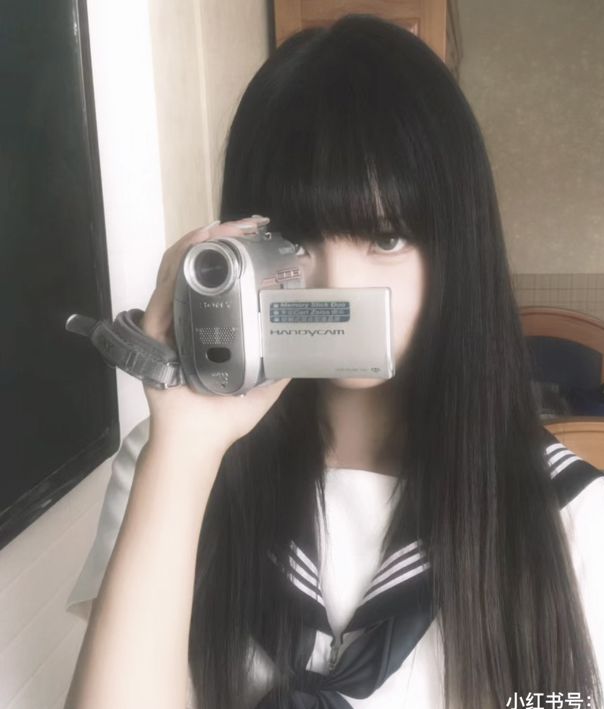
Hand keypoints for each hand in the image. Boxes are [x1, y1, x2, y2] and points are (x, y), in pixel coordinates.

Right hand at [141, 218, 290, 453]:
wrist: (199, 443)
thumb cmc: (226, 417)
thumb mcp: (263, 387)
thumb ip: (280, 367)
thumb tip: (303, 347)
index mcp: (209, 328)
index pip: (215, 280)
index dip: (231, 254)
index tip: (257, 236)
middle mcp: (186, 320)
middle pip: (194, 268)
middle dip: (217, 240)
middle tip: (245, 224)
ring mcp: (168, 325)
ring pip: (174, 272)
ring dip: (196, 245)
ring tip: (220, 227)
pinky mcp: (154, 336)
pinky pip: (162, 295)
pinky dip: (175, 270)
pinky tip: (192, 251)